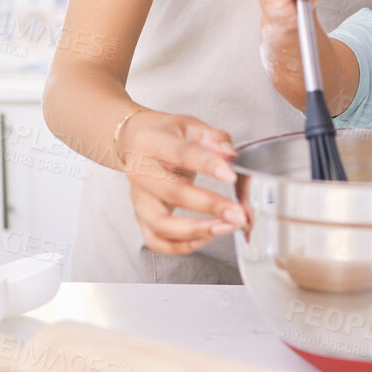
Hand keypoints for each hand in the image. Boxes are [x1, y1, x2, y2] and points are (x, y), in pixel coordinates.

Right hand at [117, 110, 248, 254]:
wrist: (134, 142)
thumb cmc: (166, 134)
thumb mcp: (190, 126)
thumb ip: (213, 138)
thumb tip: (230, 155)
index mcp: (151, 142)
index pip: (181, 153)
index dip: (208, 164)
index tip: (231, 175)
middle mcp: (139, 172)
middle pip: (173, 193)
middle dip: (209, 205)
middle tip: (237, 213)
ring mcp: (138, 198)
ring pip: (160, 224)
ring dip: (196, 231)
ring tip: (226, 227)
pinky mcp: (140, 216)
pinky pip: (155, 241)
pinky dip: (180, 246)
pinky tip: (206, 237)